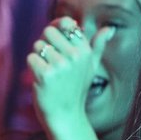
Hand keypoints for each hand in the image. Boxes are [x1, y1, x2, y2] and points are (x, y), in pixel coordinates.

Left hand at [30, 16, 109, 138]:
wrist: (66, 116)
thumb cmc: (76, 90)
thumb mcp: (91, 67)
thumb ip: (98, 46)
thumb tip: (109, 29)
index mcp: (85, 50)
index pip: (66, 23)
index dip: (57, 31)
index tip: (57, 45)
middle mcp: (75, 56)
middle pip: (48, 31)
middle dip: (45, 43)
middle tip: (51, 61)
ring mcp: (61, 65)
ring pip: (38, 45)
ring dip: (39, 58)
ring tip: (48, 73)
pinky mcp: (46, 74)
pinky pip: (31, 58)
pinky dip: (32, 68)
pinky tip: (42, 80)